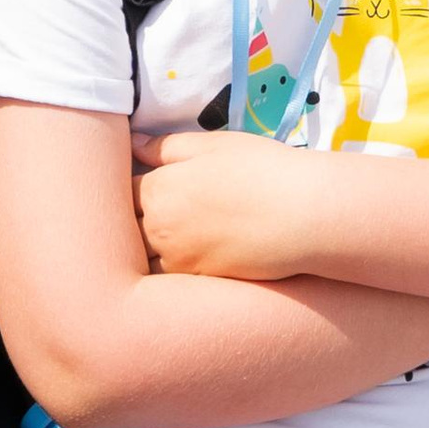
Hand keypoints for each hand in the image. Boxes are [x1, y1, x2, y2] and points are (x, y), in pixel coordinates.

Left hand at [131, 128, 330, 281]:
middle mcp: (159, 228)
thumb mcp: (213, 145)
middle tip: (151, 216)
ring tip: (164, 240)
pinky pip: (166, 281)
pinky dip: (166, 274)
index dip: (132, 190)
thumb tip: (132, 144)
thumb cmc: (262, 170)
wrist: (305, 215)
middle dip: (129, 223)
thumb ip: (166, 147)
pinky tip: (184, 261)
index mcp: (158, 189)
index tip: (143, 189)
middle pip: (125, 229)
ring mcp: (177, 260)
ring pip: (140, 261)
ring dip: (143, 252)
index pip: (123, 192)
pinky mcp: (198, 283)